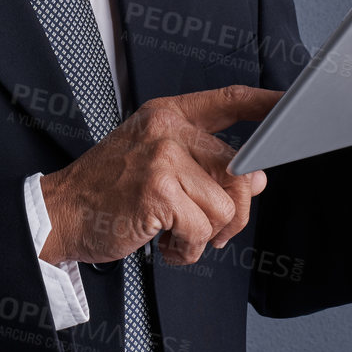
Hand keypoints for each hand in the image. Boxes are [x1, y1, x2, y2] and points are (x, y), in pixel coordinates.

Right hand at [38, 85, 281, 266]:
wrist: (59, 213)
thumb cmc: (106, 191)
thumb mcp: (155, 163)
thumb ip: (204, 164)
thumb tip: (256, 180)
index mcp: (168, 114)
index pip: (230, 100)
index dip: (266, 104)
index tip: (293, 105)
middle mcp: (167, 129)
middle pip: (237, 171)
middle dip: (231, 213)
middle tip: (204, 228)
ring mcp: (162, 158)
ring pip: (224, 207)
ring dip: (204, 236)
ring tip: (172, 234)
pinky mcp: (157, 191)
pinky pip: (202, 230)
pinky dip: (186, 250)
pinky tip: (163, 244)